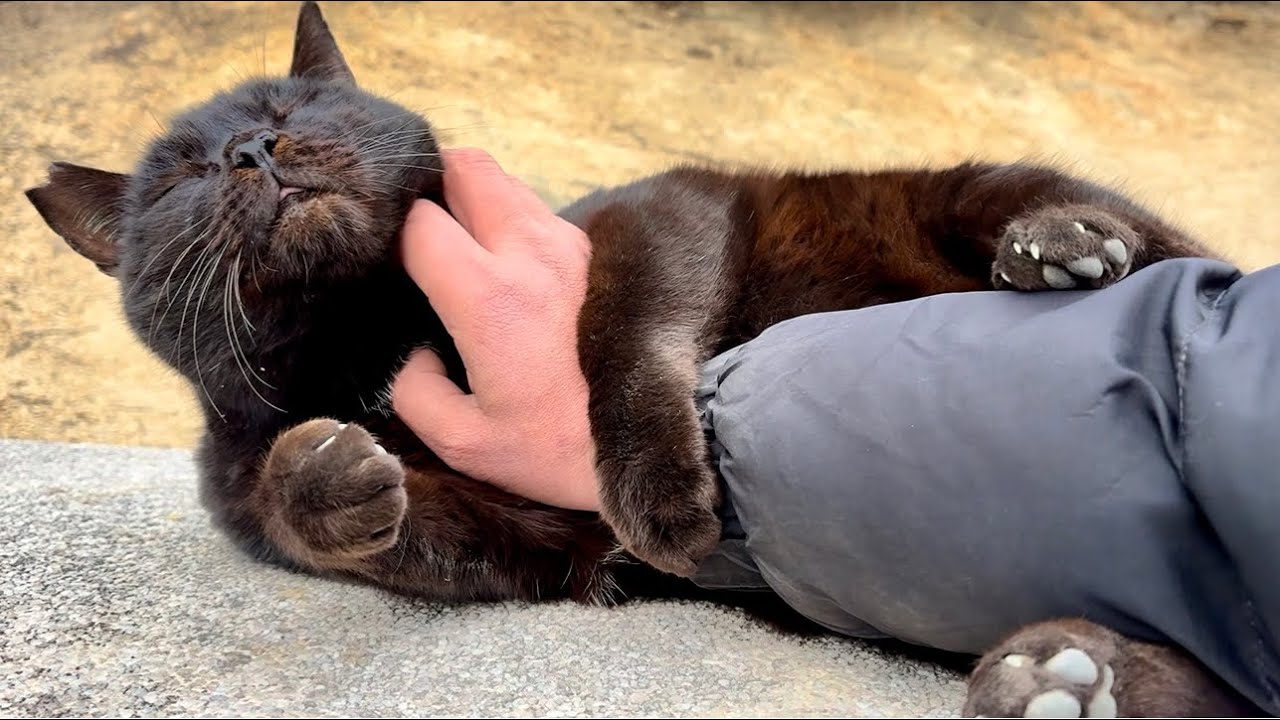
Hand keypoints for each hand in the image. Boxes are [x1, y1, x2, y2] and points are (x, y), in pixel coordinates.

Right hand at [390, 147, 601, 511]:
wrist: (658, 443)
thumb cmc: (567, 450)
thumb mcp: (469, 444)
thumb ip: (416, 391)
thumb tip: (416, 353)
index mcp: (491, 296)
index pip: (417, 221)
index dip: (386, 232)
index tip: (379, 261)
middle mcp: (533, 252)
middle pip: (467, 166)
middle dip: (431, 184)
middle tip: (415, 229)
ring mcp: (572, 246)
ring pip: (506, 184)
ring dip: (474, 202)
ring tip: (457, 249)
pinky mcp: (599, 254)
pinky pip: (540, 213)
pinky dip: (511, 223)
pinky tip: (503, 268)